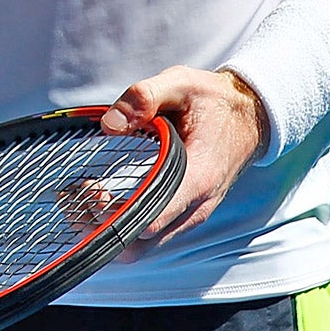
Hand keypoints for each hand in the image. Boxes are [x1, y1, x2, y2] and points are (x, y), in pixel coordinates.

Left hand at [100, 66, 267, 256]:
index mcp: (197, 177)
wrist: (249, 117)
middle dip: (102, 225)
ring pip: (142, 247)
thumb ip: (145, 96)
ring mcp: (189, 215)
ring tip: (81, 192)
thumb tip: (109, 124)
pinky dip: (119, 226)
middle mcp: (195, 206)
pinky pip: (148, 237)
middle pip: (140, 244)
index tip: (93, 187)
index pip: (153, 219)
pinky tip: (98, 197)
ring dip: (106, 228)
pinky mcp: (182, 214)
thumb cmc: (214, 101)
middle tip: (80, 189)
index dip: (116, 215)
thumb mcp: (182, 83)